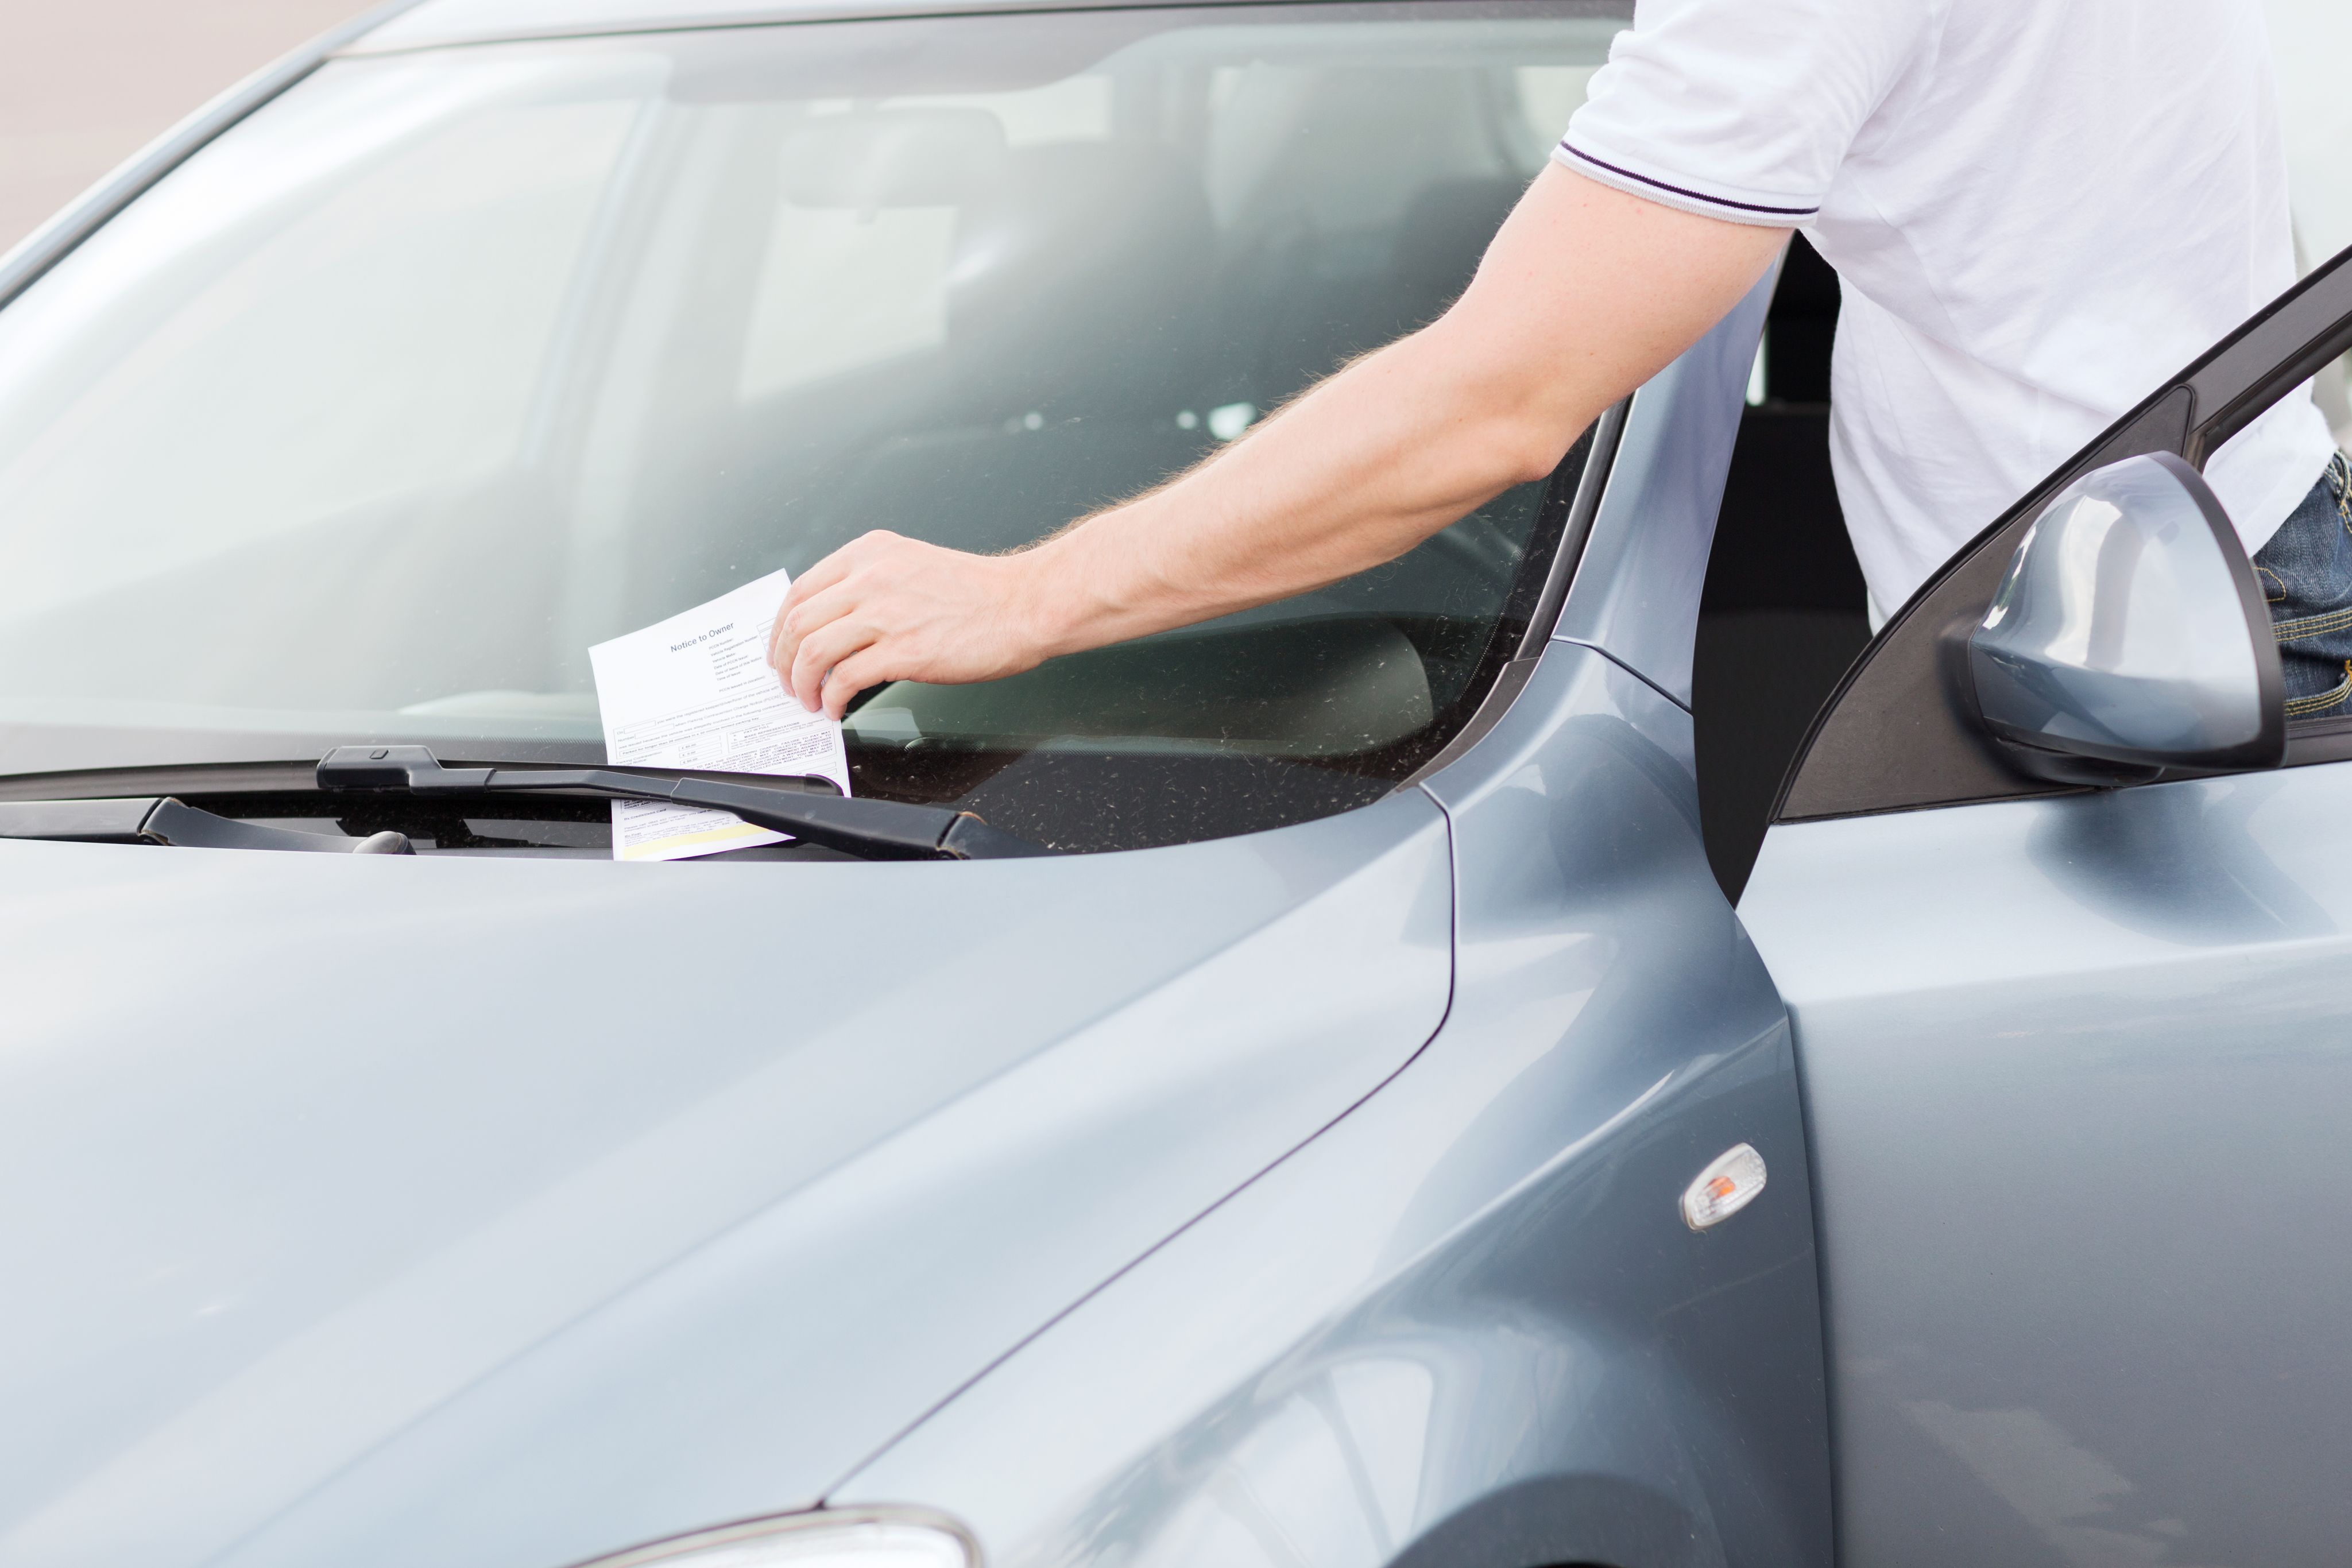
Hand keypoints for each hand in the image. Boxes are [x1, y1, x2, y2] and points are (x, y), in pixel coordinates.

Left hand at [767, 530, 1052, 718]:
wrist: (1024, 604)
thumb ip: (870, 582)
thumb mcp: (911, 566)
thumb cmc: (978, 592)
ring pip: (813, 650)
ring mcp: (886, 613)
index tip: (780, 650)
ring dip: (802, 683)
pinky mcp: (905, 650)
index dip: (780, 628)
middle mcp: (872, 577)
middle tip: (788, 682)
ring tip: (809, 700)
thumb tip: (834, 622)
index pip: (800, 589)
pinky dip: (832, 698)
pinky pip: (845, 678)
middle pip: (798, 621)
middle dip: (783, 660)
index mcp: (870, 553)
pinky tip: (837, 707)